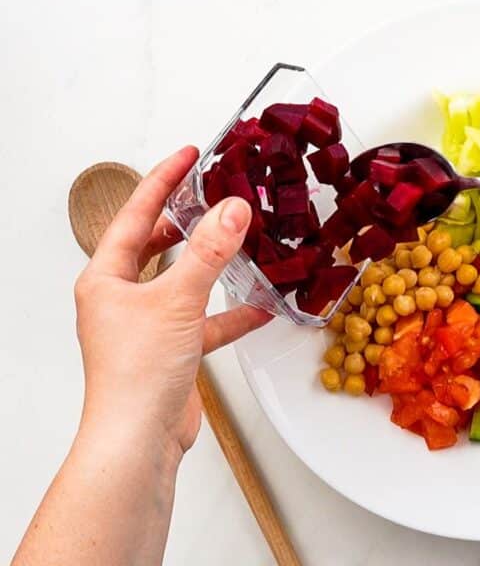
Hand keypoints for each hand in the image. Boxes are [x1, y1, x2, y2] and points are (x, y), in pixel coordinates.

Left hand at [74, 146, 271, 456]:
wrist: (138, 438)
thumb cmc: (135, 375)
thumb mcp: (177, 301)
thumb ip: (209, 253)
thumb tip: (231, 210)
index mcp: (106, 278)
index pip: (136, 215)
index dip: (163, 180)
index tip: (189, 155)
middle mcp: (121, 298)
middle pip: (156, 245)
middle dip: (186, 220)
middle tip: (213, 193)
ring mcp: (147, 325)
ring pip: (183, 282)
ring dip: (213, 265)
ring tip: (239, 240)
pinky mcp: (171, 350)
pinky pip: (205, 321)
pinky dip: (230, 313)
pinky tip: (259, 306)